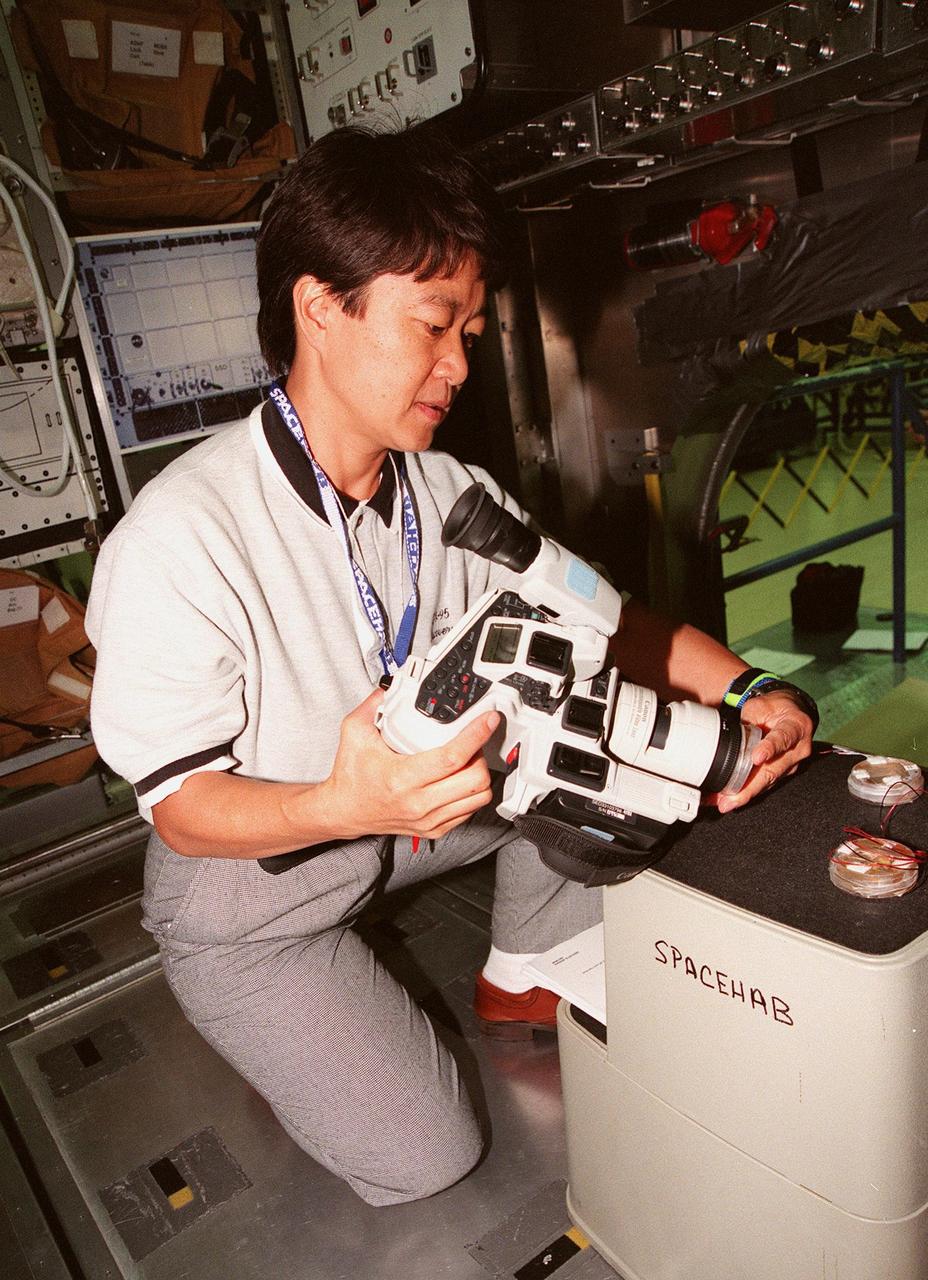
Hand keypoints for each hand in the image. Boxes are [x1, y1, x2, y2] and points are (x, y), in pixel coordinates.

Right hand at [317, 688, 498, 839]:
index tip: (488, 720)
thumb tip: (390, 687)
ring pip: (478, 798)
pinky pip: (469, 811)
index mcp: (403, 778)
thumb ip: (373, 704)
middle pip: (476, 780)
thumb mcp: (354, 733)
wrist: (343, 811)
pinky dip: (472, 793)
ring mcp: (429, 819)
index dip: (476, 735)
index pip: (452, 757)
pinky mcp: (434, 829)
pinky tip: (460, 779)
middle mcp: (419, 802)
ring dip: (480, 775)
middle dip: (481, 755)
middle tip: (473, 742)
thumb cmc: (350, 778)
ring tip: (468, 760)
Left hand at [714, 692, 813, 813]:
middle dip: (750, 787)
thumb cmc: (776, 709)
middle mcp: (797, 749)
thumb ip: (747, 720)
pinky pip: (764, 784)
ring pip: (767, 782)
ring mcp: (791, 764)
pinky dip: (746, 792)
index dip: (770, 748)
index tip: (757, 758)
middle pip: (773, 770)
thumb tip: (727, 735)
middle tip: (731, 799)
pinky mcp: (781, 773)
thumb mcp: (761, 706)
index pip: (783, 738)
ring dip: (745, 794)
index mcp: (795, 726)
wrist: (789, 713)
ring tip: (726, 802)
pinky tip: (730, 799)